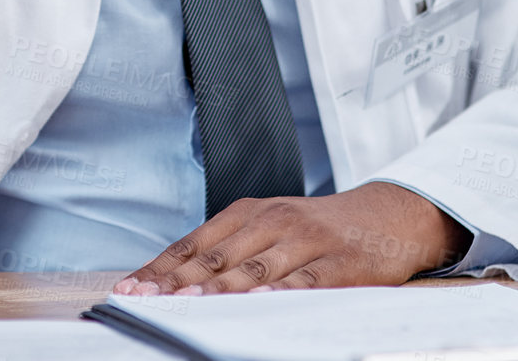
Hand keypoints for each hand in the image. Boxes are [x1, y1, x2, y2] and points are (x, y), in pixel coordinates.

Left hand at [111, 182, 472, 295]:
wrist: (386, 214)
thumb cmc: (318, 227)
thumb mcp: (270, 226)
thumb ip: (230, 249)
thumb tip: (174, 282)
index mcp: (249, 212)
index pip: (194, 243)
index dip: (160, 268)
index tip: (130, 290)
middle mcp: (273, 221)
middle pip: (217, 256)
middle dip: (177, 282)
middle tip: (147, 301)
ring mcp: (306, 241)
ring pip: (255, 268)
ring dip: (219, 288)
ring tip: (189, 305)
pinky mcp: (339, 263)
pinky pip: (305, 281)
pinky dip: (281, 292)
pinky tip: (259, 303)